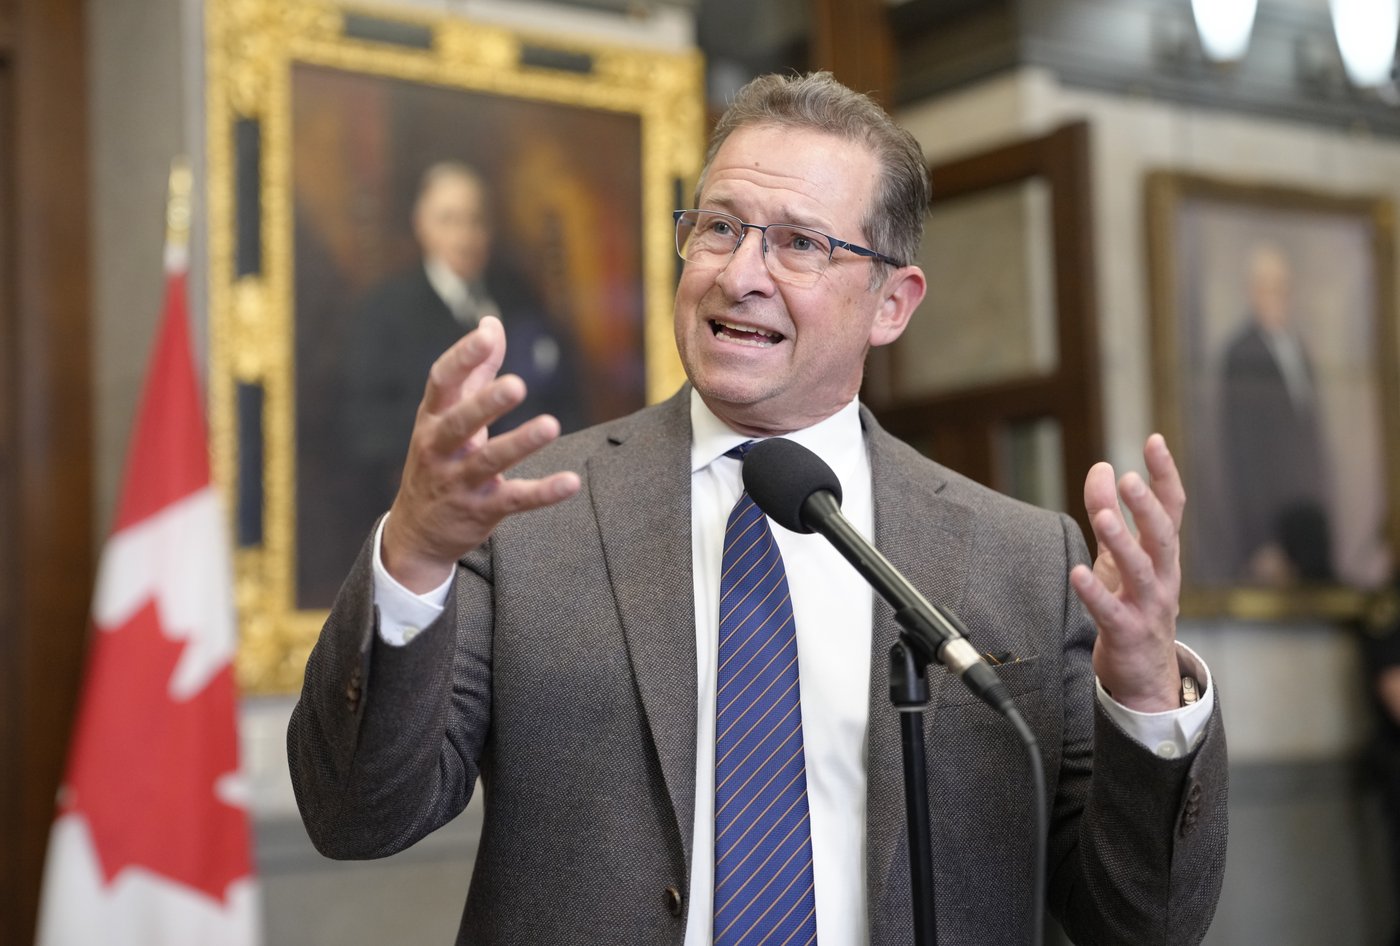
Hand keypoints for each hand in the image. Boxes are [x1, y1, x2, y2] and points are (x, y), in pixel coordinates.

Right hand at [382, 316, 580, 592]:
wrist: (417, 532)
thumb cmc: (438, 458)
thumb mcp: (446, 415)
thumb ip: (474, 371)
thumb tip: (492, 323)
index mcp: (432, 418)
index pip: (442, 382)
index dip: (463, 357)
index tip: (486, 335)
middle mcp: (440, 448)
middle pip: (461, 422)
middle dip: (486, 404)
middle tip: (518, 384)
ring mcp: (460, 481)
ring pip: (489, 461)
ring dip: (520, 443)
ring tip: (551, 425)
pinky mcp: (483, 510)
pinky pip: (515, 499)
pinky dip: (544, 492)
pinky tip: (571, 482)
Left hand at [1069, 434, 1184, 711]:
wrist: (1144, 674)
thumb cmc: (1132, 605)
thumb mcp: (1118, 556)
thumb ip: (1109, 512)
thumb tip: (1102, 467)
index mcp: (1163, 554)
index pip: (1172, 508)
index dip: (1165, 474)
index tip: (1154, 440)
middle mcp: (1163, 576)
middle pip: (1163, 536)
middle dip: (1148, 507)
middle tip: (1130, 479)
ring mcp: (1148, 606)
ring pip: (1141, 571)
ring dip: (1123, 542)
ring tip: (1104, 517)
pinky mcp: (1127, 633)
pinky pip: (1111, 611)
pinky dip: (1095, 592)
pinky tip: (1077, 573)